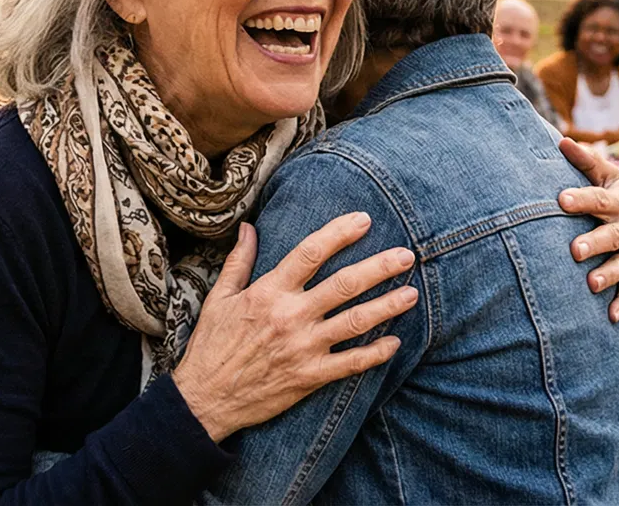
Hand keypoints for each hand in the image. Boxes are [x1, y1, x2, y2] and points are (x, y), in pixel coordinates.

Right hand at [171, 214, 417, 441]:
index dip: (339, 233)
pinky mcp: (310, 376)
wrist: (206, 397)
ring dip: (387, 306)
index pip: (310, 253)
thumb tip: (248, 227)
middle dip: (379, 267)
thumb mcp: (219, 297)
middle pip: (344, 284)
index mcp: (268, 292)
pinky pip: (351, 363)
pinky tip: (394, 342)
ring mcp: (303, 347)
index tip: (364, 220)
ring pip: (355, 321)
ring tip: (412, 293)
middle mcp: (290, 316)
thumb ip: (239, 261)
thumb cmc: (211, 344)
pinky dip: (375, 353)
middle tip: (406, 255)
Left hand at [556, 137, 618, 320]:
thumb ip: (586, 162)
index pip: (598, 199)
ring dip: (609, 275)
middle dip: (595, 243)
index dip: (581, 200)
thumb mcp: (609, 177)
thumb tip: (561, 140)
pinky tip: (609, 316)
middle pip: (612, 236)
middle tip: (574, 251)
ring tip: (591, 284)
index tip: (561, 200)